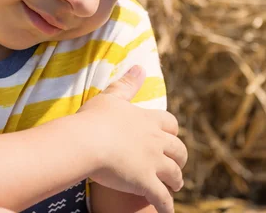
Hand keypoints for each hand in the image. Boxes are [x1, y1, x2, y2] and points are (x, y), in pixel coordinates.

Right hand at [76, 66, 186, 212]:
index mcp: (147, 120)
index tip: (169, 137)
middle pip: (178, 150)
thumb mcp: (110, 97)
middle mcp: (155, 140)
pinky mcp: (146, 182)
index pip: (170, 124)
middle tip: (176, 164)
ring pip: (174, 174)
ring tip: (174, 186)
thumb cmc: (93, 118)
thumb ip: (127, 84)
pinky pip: (162, 198)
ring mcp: (153, 162)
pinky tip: (168, 211)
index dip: (171, 132)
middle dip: (179, 158)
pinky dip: (167, 206)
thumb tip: (140, 66)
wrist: (86, 141)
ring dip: (176, 181)